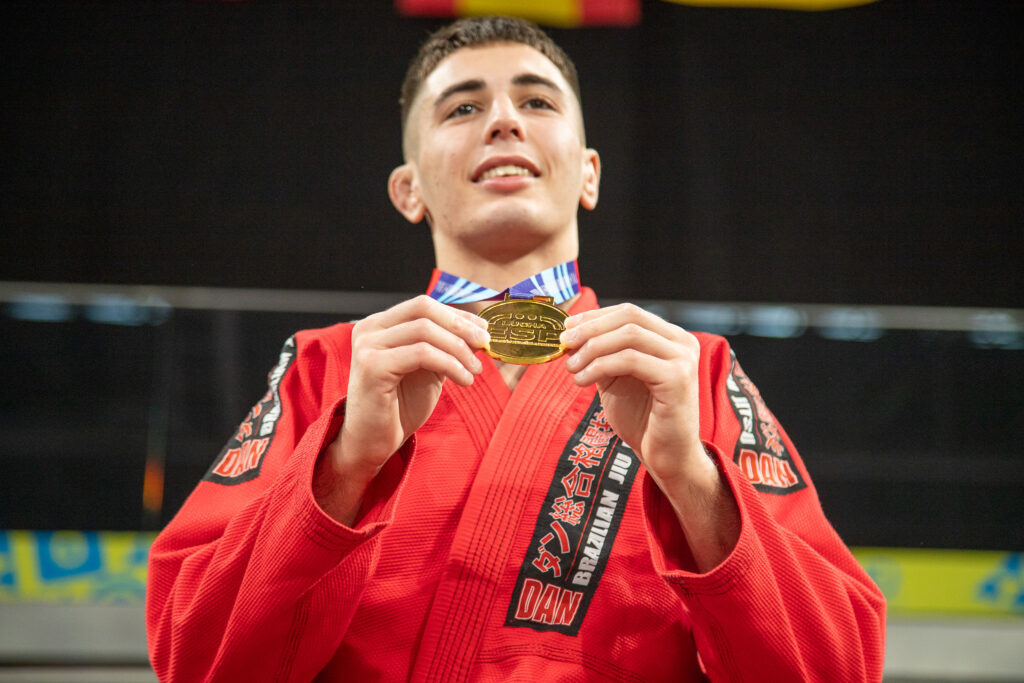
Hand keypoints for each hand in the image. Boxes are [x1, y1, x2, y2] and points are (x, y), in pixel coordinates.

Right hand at [316, 296, 488, 522]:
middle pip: (424, 310)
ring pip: (425, 331)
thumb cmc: (399, 407)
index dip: (457, 315)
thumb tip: (480, 331)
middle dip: (461, 326)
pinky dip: (450, 364)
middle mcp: (369, 329)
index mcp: (380, 325)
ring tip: (475, 372)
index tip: (483, 331)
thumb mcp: (428, 370)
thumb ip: (446, 347)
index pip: (423, 305)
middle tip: (484, 346)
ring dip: (458, 350)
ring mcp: (367, 346)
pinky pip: (422, 354)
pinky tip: (464, 381)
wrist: (372, 443)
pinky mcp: (372, 366)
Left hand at [560, 303, 705, 486]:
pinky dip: (600, 366)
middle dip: (590, 328)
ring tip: (571, 369)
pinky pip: (630, 360)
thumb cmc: (643, 421)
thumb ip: (601, 355)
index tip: (566, 328)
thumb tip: (570, 334)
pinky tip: (582, 381)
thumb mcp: (616, 379)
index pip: (629, 312)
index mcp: (670, 338)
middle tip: (563, 344)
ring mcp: (683, 359)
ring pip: (628, 335)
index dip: (594, 317)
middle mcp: (683, 342)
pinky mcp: (678, 378)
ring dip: (592, 348)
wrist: (667, 458)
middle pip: (629, 317)